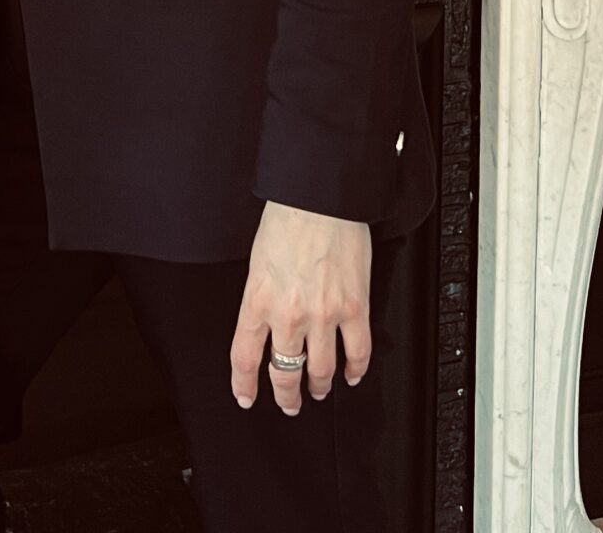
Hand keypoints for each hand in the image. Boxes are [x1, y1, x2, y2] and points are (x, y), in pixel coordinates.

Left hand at [229, 201, 371, 414]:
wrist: (319, 199)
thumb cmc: (287, 220)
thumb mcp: (257, 263)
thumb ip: (261, 298)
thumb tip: (266, 323)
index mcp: (258, 301)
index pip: (245, 358)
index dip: (244, 385)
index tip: (246, 397)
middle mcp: (289, 315)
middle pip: (284, 373)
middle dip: (285, 395)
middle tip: (288, 403)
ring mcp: (324, 316)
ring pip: (321, 371)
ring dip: (319, 387)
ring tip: (319, 390)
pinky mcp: (355, 309)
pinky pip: (358, 352)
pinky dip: (355, 370)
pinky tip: (351, 375)